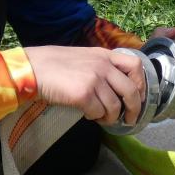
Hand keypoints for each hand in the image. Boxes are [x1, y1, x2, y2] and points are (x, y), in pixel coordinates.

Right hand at [23, 45, 146, 124]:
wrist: (33, 69)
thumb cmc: (54, 64)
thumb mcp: (84, 57)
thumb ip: (101, 67)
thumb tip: (115, 88)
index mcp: (104, 55)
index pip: (135, 65)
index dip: (141, 83)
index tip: (139, 97)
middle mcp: (103, 66)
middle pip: (131, 91)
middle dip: (133, 109)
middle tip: (129, 119)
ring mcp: (94, 80)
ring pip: (115, 106)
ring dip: (110, 117)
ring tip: (102, 118)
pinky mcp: (83, 94)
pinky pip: (98, 112)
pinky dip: (94, 117)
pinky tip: (87, 114)